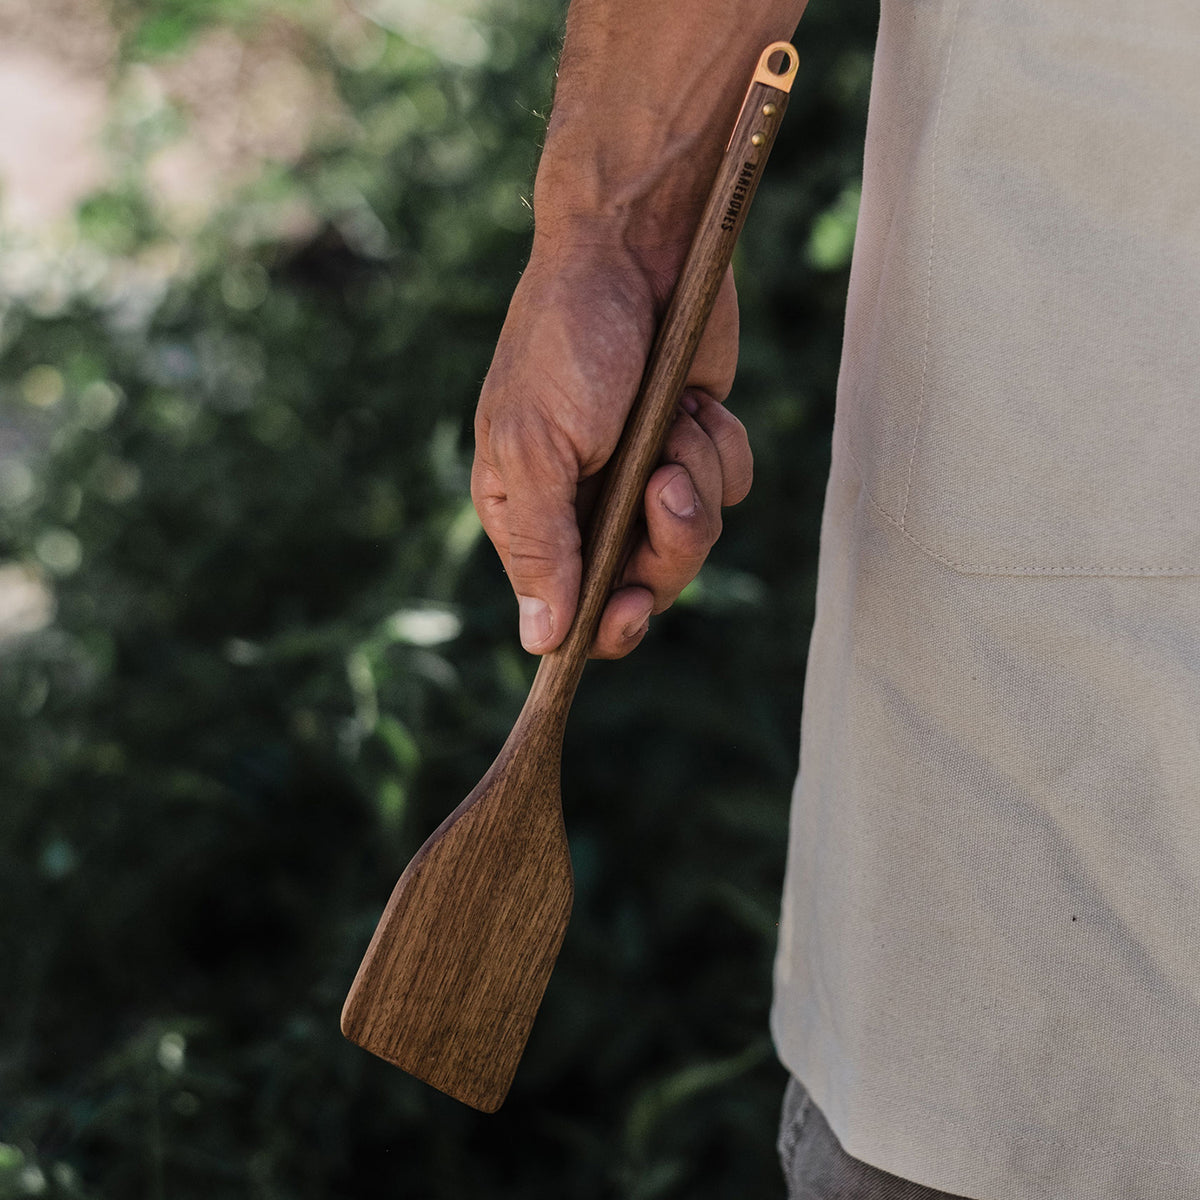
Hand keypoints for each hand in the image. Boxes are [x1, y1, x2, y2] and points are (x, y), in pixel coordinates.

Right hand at [471, 239, 751, 658]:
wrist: (636, 245)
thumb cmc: (566, 340)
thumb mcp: (535, 447)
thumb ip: (539, 546)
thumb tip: (540, 638)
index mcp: (530, 512)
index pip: (569, 609)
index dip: (607, 625)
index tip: (633, 604)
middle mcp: (588, 504)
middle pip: (647, 583)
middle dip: (669, 541)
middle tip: (666, 483)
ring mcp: (645, 474)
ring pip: (697, 537)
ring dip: (696, 481)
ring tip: (676, 423)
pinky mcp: (695, 442)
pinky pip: (731, 486)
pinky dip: (724, 448)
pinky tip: (696, 401)